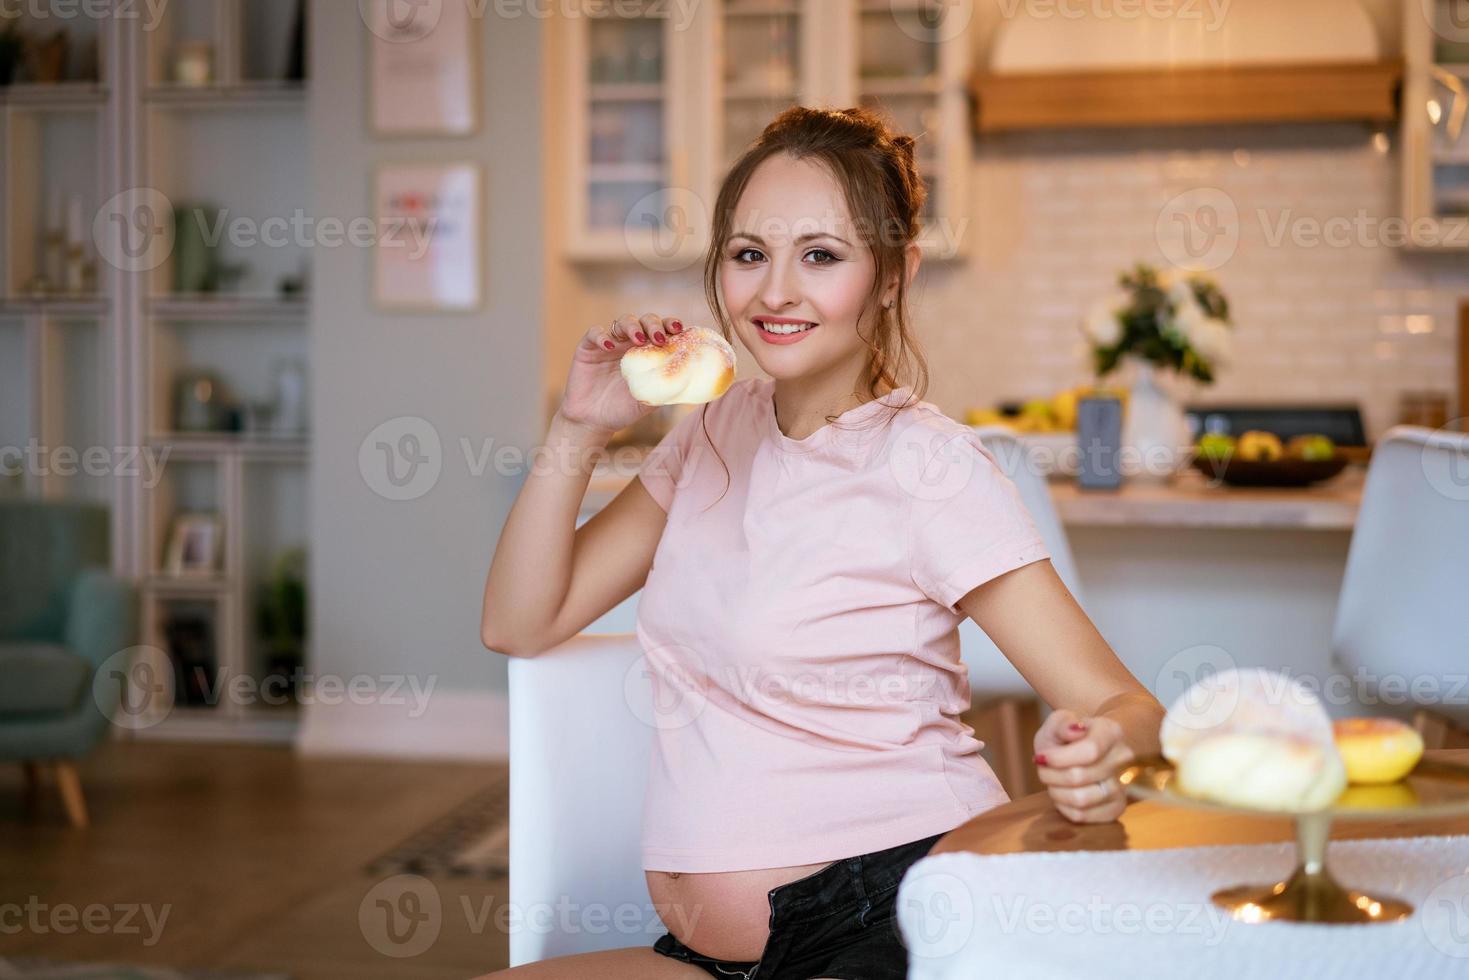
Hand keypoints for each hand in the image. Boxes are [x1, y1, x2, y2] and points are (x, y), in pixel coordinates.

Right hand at [559, 313, 685, 436]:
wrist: (594, 421)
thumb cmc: (624, 410)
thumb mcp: (650, 400)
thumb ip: (666, 387)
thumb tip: (693, 380)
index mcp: (648, 352)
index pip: (663, 330)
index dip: (671, 325)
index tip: (679, 329)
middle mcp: (630, 343)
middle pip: (645, 321)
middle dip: (654, 325)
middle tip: (659, 337)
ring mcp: (610, 343)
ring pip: (622, 321)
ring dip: (632, 326)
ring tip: (637, 339)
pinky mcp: (588, 348)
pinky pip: (595, 333)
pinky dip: (602, 336)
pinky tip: (609, 346)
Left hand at [1033, 708, 1133, 823]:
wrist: (1083, 750)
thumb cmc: (1066, 736)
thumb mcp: (1057, 721)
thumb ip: (1062, 723)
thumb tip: (1075, 730)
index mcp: (1111, 732)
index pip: (1089, 751)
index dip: (1059, 758)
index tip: (1042, 756)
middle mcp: (1123, 759)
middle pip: (1078, 777)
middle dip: (1050, 774)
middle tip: (1043, 768)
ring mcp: (1123, 785)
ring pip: (1080, 800)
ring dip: (1055, 791)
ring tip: (1052, 780)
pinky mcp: (1117, 808)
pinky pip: (1082, 816)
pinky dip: (1063, 806)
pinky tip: (1062, 792)